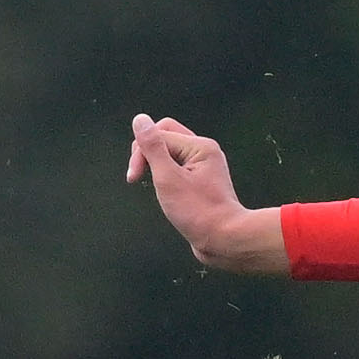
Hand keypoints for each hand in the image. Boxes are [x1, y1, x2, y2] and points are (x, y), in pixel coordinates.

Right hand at [125, 114, 288, 273]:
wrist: (224, 239)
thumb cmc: (197, 212)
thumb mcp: (167, 178)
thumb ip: (152, 147)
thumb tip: (140, 119)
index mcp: (200, 146)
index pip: (158, 136)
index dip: (140, 154)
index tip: (133, 177)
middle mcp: (205, 151)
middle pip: (164, 136)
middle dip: (147, 153)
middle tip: (137, 176)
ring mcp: (204, 166)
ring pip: (168, 153)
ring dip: (155, 166)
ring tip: (156, 187)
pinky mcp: (201, 180)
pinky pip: (175, 167)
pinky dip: (164, 176)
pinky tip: (165, 193)